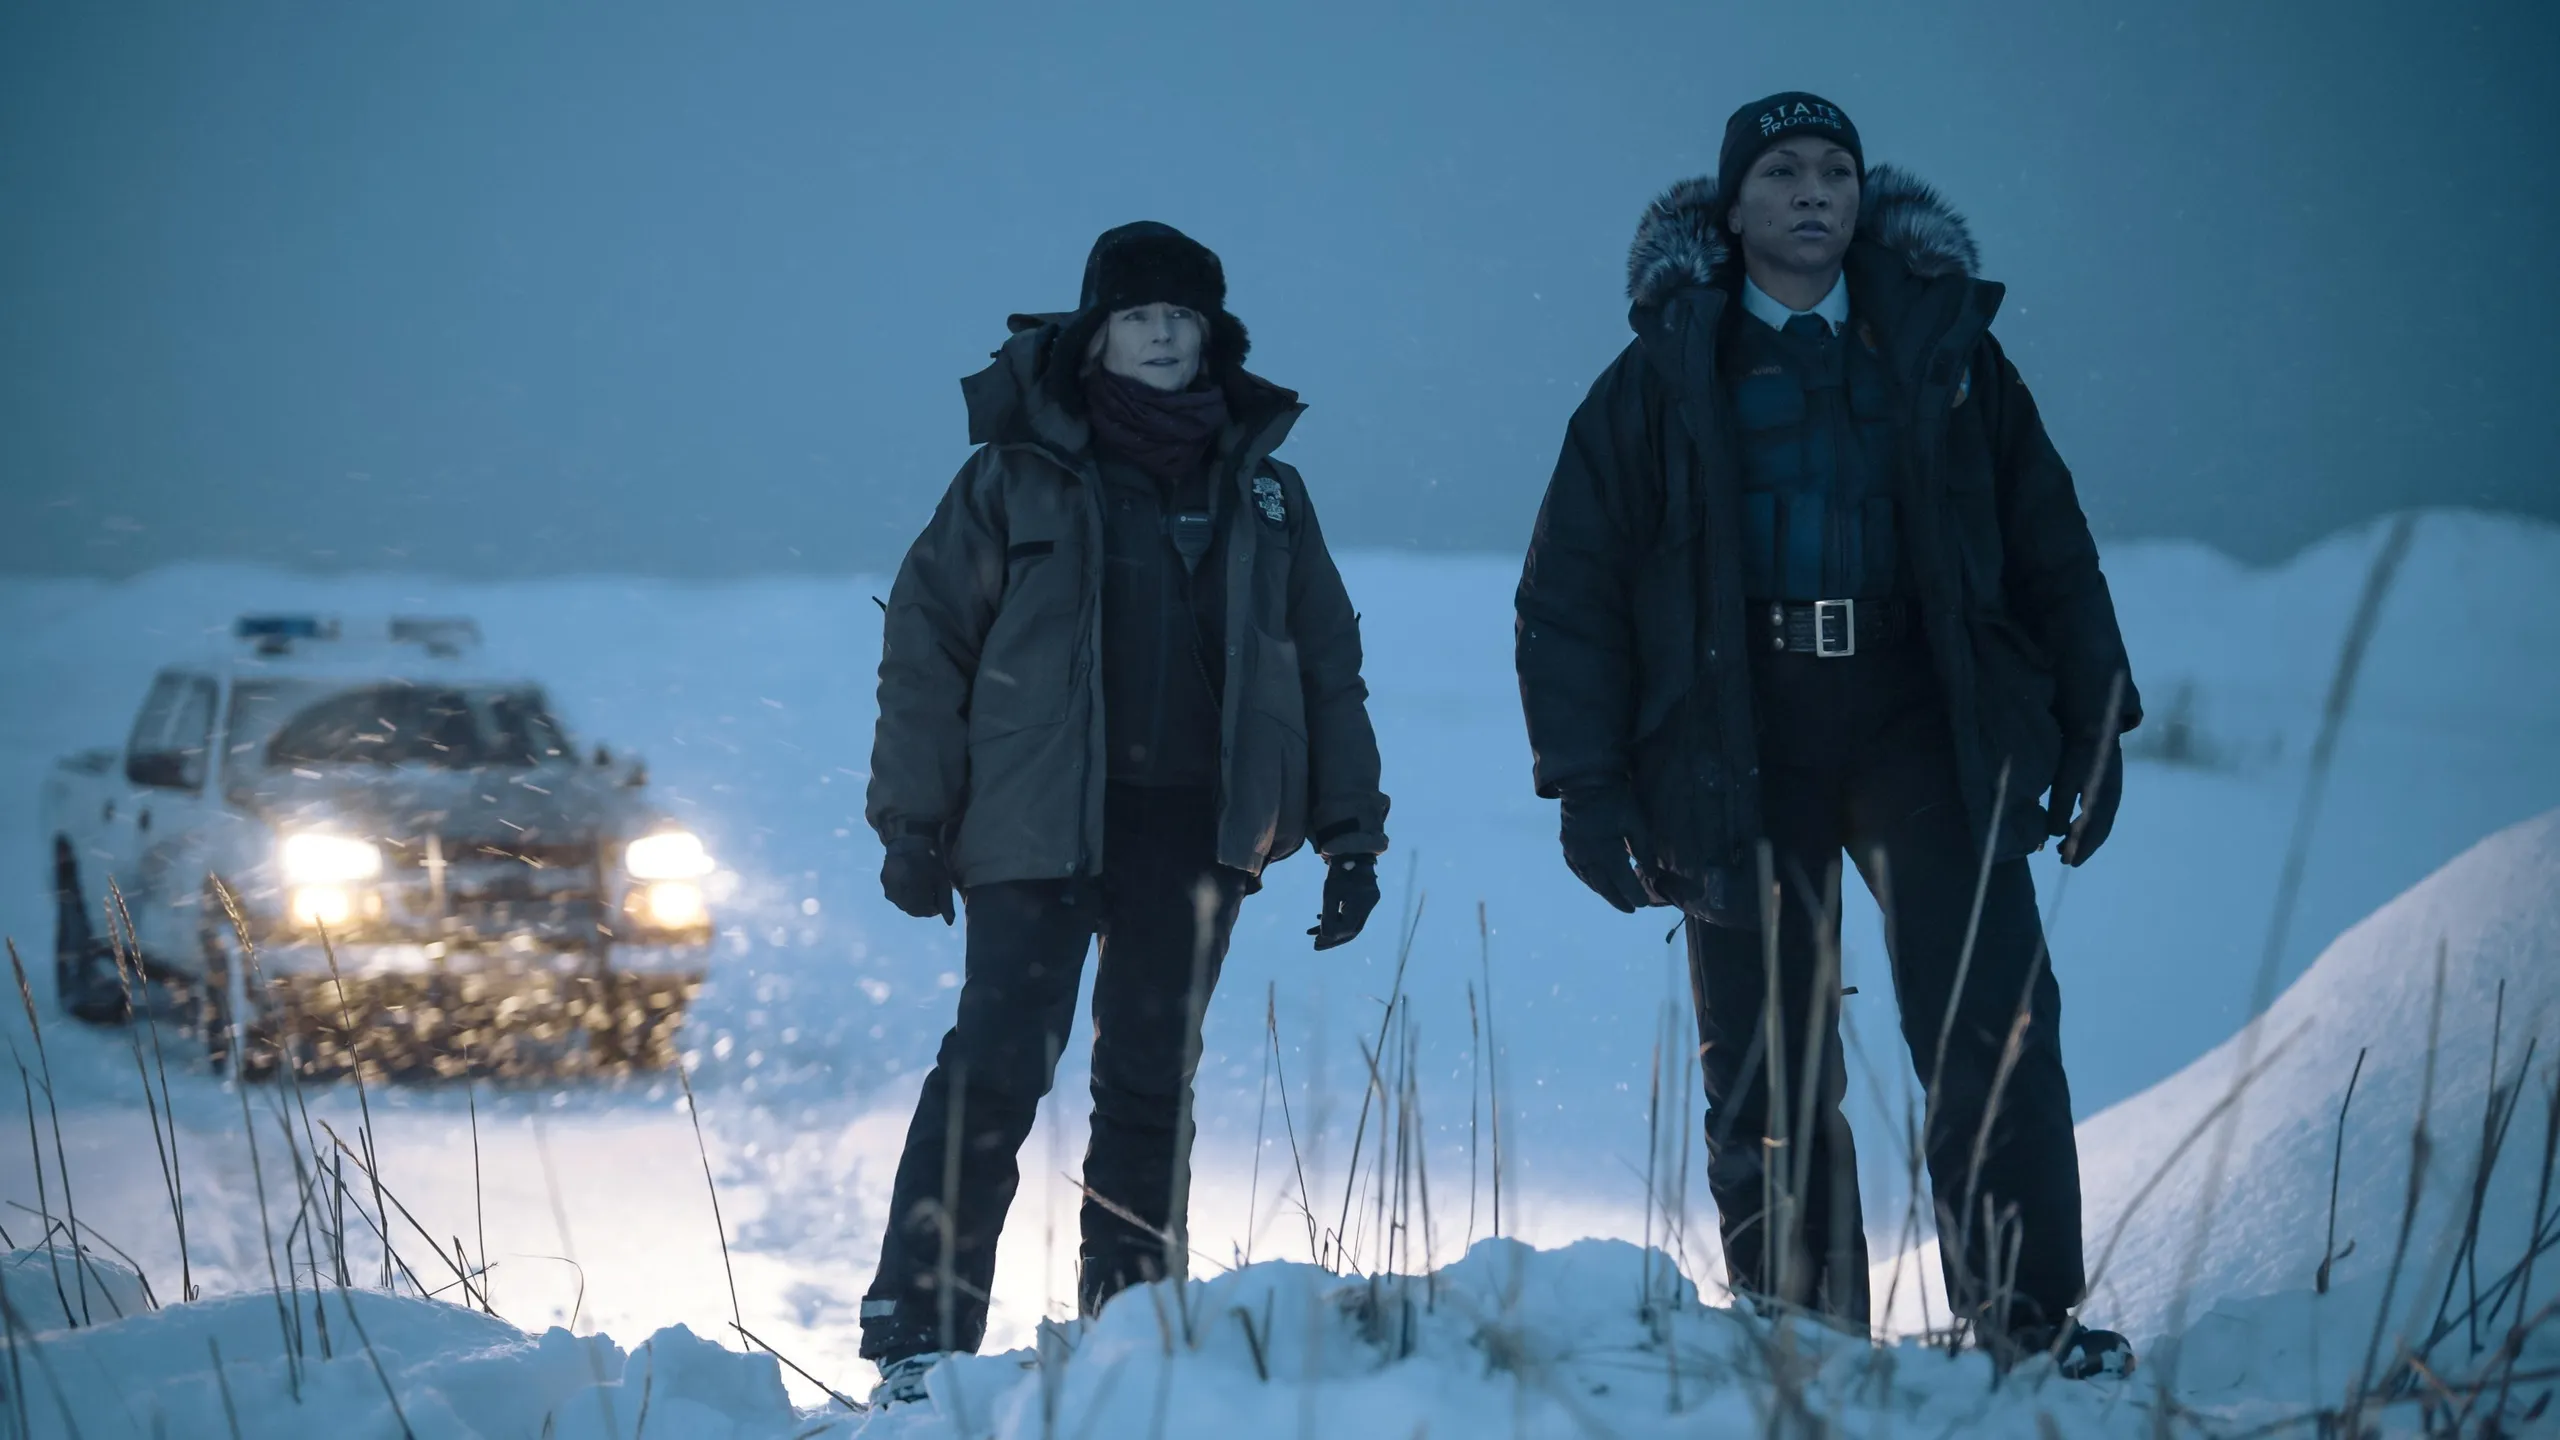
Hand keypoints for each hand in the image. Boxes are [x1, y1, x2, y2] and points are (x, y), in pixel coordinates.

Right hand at [881, 833, 955, 922]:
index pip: (926, 910)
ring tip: (921, 886)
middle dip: (924, 906)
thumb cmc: (930, 860)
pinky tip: (911, 884)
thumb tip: (949, 923)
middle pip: (914, 910)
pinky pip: (896, 897)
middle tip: (931, 892)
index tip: (939, 897)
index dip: (934, 907)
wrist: (909, 841)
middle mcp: (899, 890)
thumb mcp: (942, 880)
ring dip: (914, 901)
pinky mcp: (884, 885)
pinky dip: (905, 896)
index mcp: (916, 888)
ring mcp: (889, 888)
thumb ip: (946, 902)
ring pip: (904, 905)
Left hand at [1308, 854, 1380, 949]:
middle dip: (1333, 939)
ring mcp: (1369, 902)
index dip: (1331, 938)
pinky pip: (1352, 913)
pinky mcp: (1366, 898)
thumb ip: (1328, 915)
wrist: (1353, 849)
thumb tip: (1325, 938)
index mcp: (1362, 904)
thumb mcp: (1330, 892)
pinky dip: (1338, 917)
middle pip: (1351, 930)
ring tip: (1314, 934)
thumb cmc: (1339, 869)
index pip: (1347, 929)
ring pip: (1351, 922)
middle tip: (1316, 946)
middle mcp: (1369, 905)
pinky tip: (1321, 918)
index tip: (1316, 942)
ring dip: (1333, 929)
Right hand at [1559, 785, 1658, 912]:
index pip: (1621, 880)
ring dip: (1605, 893)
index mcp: (1604, 850)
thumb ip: (1644, 851)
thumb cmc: (1616, 801)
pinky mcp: (1567, 848)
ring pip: (1590, 881)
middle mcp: (1586, 856)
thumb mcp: (1636, 823)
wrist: (1585, 784)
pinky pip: (1578, 871)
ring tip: (1619, 901)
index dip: (1633, 894)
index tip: (1644, 903)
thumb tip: (1650, 875)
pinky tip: (1598, 885)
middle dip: (1619, 899)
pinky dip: (1590, 881)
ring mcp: (1573, 853)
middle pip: (1604, 886)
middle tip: (1632, 910)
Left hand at [2047, 737, 2123, 866]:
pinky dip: (2086, 825)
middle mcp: (2110, 795)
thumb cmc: (2077, 750)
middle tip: (2065, 861)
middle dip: (2083, 846)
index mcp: (2103, 796)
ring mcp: (2110, 789)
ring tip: (2064, 850)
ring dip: (2083, 838)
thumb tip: (2058, 835)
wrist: (2094, 720)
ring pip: (2099, 821)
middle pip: (2098, 829)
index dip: (2082, 847)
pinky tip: (2073, 829)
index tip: (2068, 862)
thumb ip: (2062, 807)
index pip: (2094, 829)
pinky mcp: (2105, 784)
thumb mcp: (2066, 779)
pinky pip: (2098, 812)